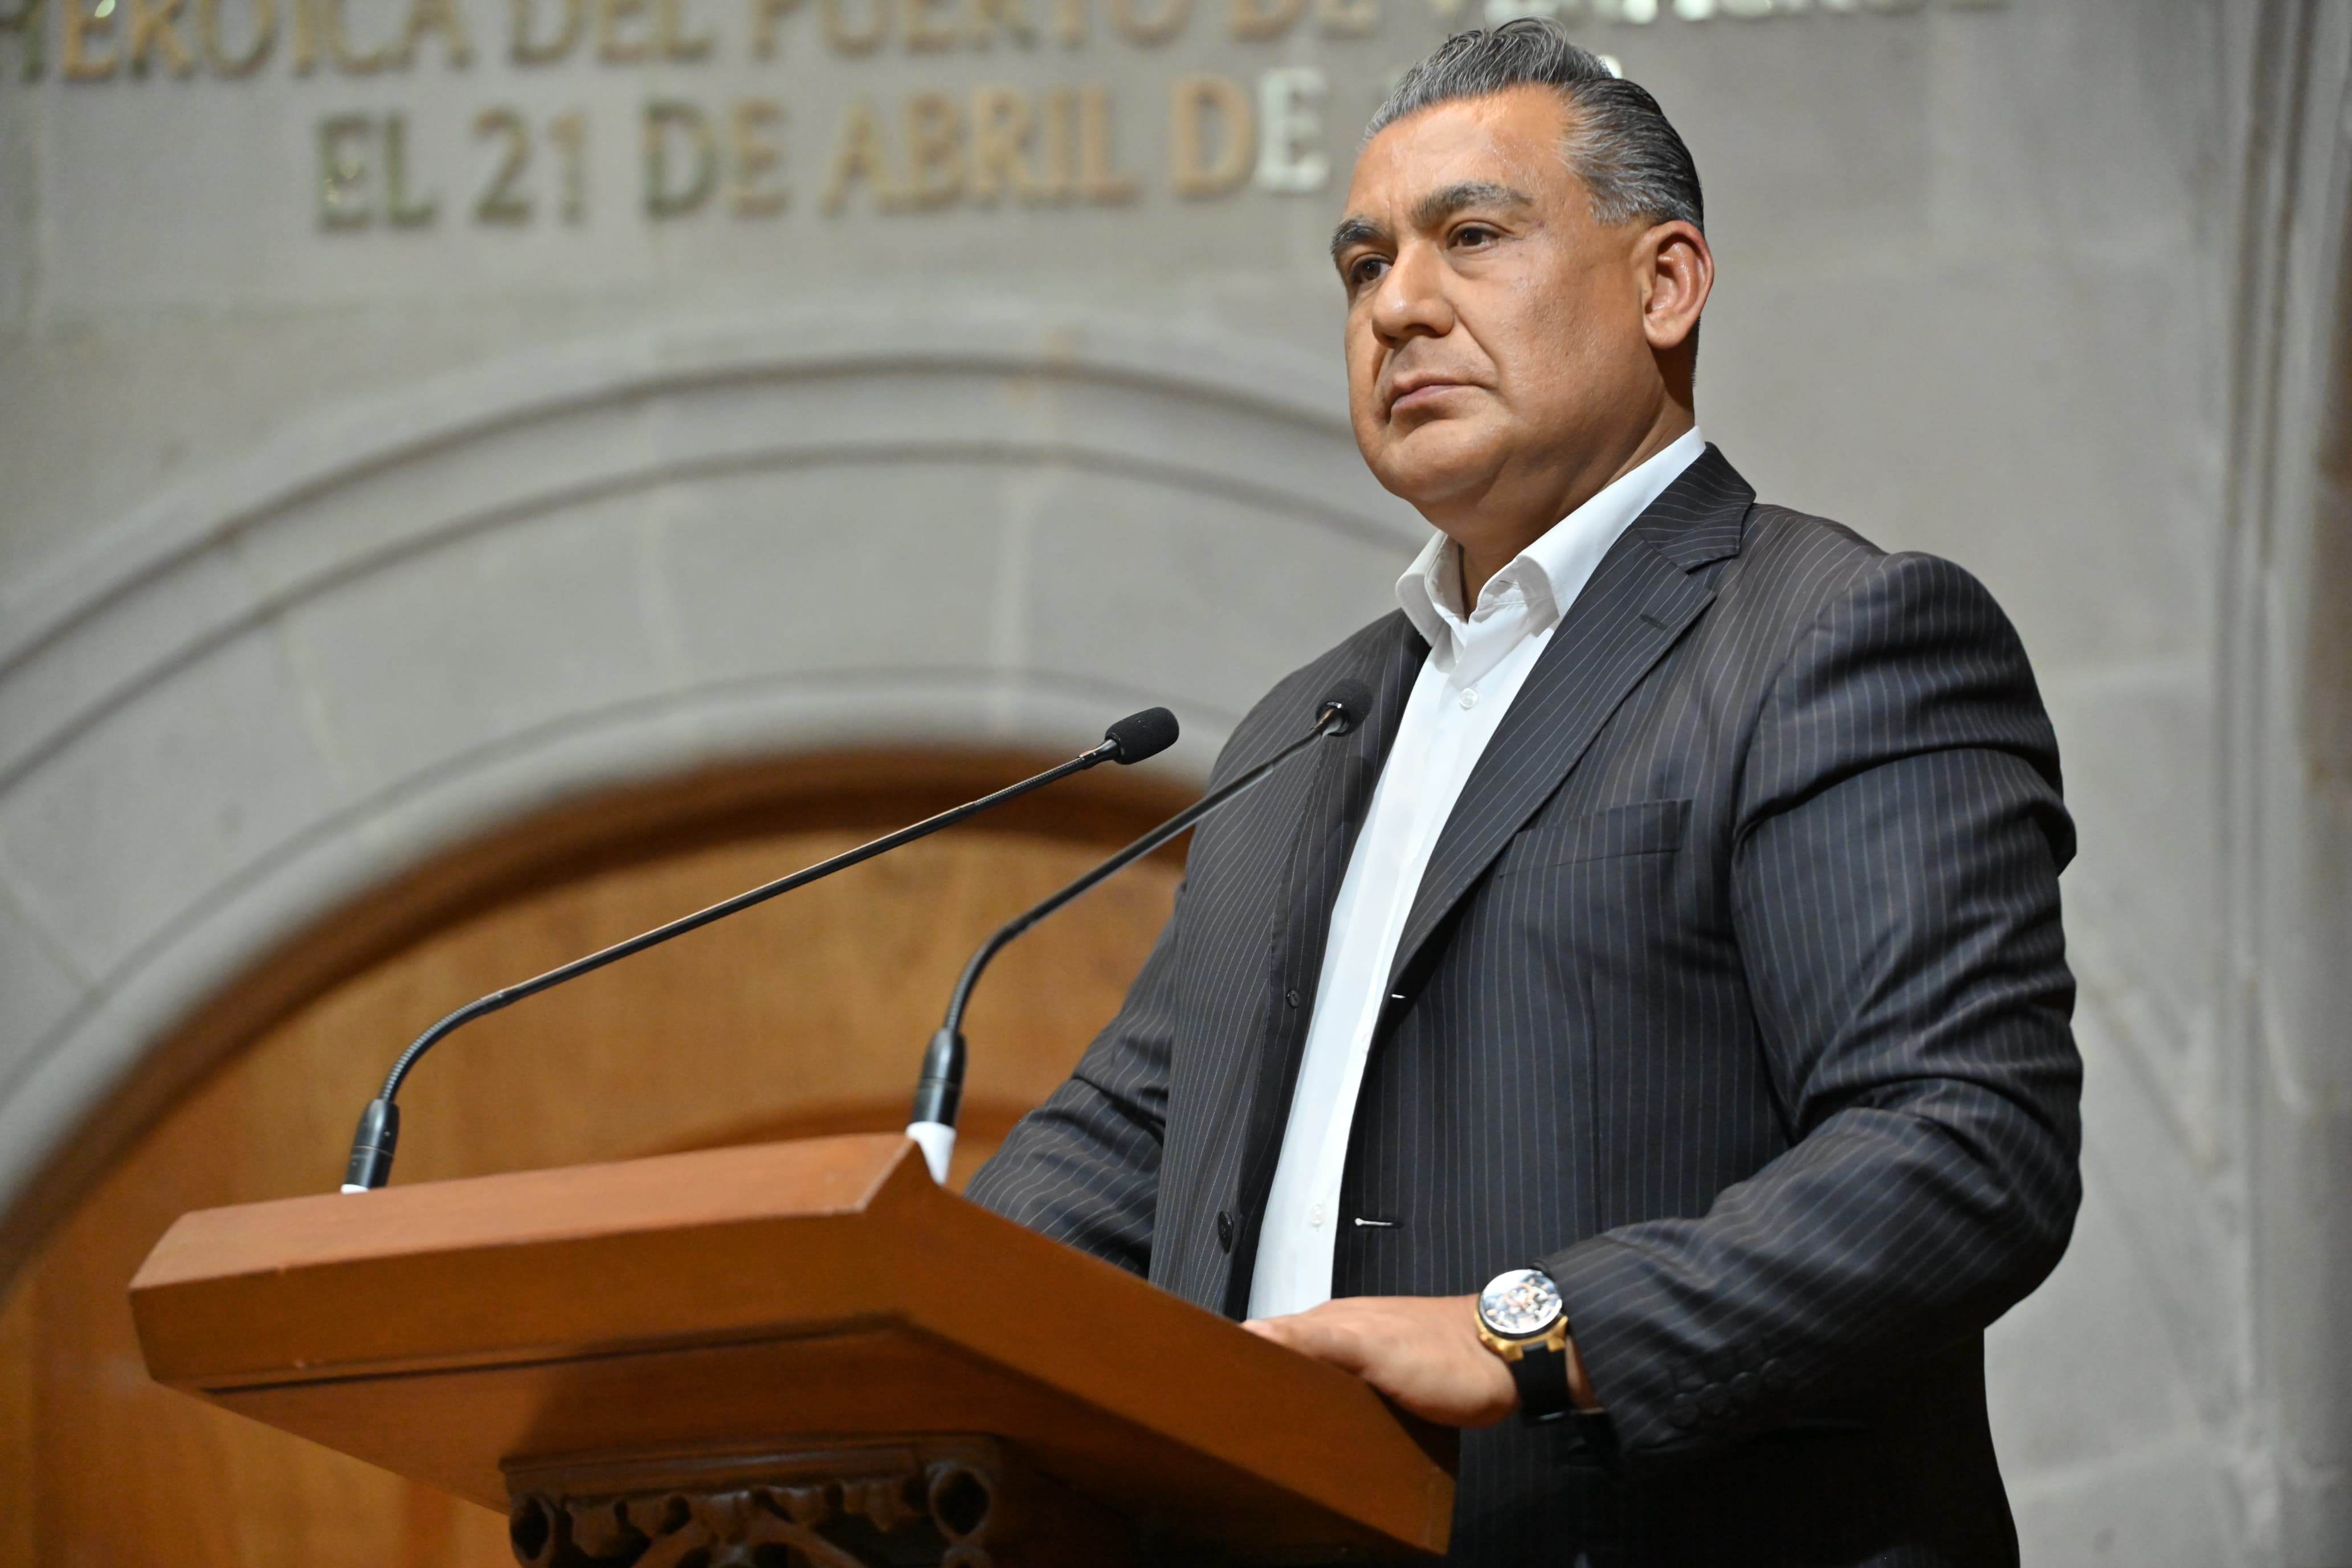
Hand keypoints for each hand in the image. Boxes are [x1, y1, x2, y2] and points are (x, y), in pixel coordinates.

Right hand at [1241, 1295, 1518, 1427]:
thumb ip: (1312, 1337)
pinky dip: (1330, 1411)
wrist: (1510, 1359)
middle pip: (1288, 1361)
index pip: (1267, 1337)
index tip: (1217, 1389)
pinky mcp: (1390, 1384)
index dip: (1241, 1360)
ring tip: (1278, 1434)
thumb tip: (1248, 1333)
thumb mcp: (1370, 1346)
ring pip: (1317, 1380)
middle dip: (1264, 1385)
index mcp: (1329, 1321)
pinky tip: (1328, 1430)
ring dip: (1297, 1401)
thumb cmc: (1443, 1355)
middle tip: (1244, 1424)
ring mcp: (1368, 1359)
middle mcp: (1343, 1335)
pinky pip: (1346, 1396)